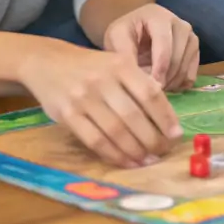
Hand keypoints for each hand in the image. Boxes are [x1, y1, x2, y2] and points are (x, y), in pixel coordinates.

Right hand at [18, 38, 181, 168]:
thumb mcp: (115, 63)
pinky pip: (95, 140)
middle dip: (152, 139)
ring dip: (135, 151)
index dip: (165, 116)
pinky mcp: (68, 115)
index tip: (176, 134)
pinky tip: (126, 161)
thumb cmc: (89, 66)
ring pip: (115, 131)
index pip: (149, 93)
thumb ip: (137, 82)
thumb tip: (165, 114)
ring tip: (147, 161)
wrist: (46, 62)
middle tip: (163, 152)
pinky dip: (113, 154)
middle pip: (133, 116)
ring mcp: (83, 98)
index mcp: (120, 64)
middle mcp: (102, 80)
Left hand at [103, 3, 199, 91]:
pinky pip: (192, 73)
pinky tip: (165, 86)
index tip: (151, 85)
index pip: (164, 42)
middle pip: (178, 55)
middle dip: (165, 77)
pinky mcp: (194, 50)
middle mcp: (178, 22)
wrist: (134, 34)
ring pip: (186, 65)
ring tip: (155, 89)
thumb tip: (143, 78)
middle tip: (150, 91)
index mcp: (158, 15)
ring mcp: (190, 36)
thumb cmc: (124, 34)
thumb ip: (125, 54)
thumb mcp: (116, 39)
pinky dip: (180, 84)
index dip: (159, 66)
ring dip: (172, 82)